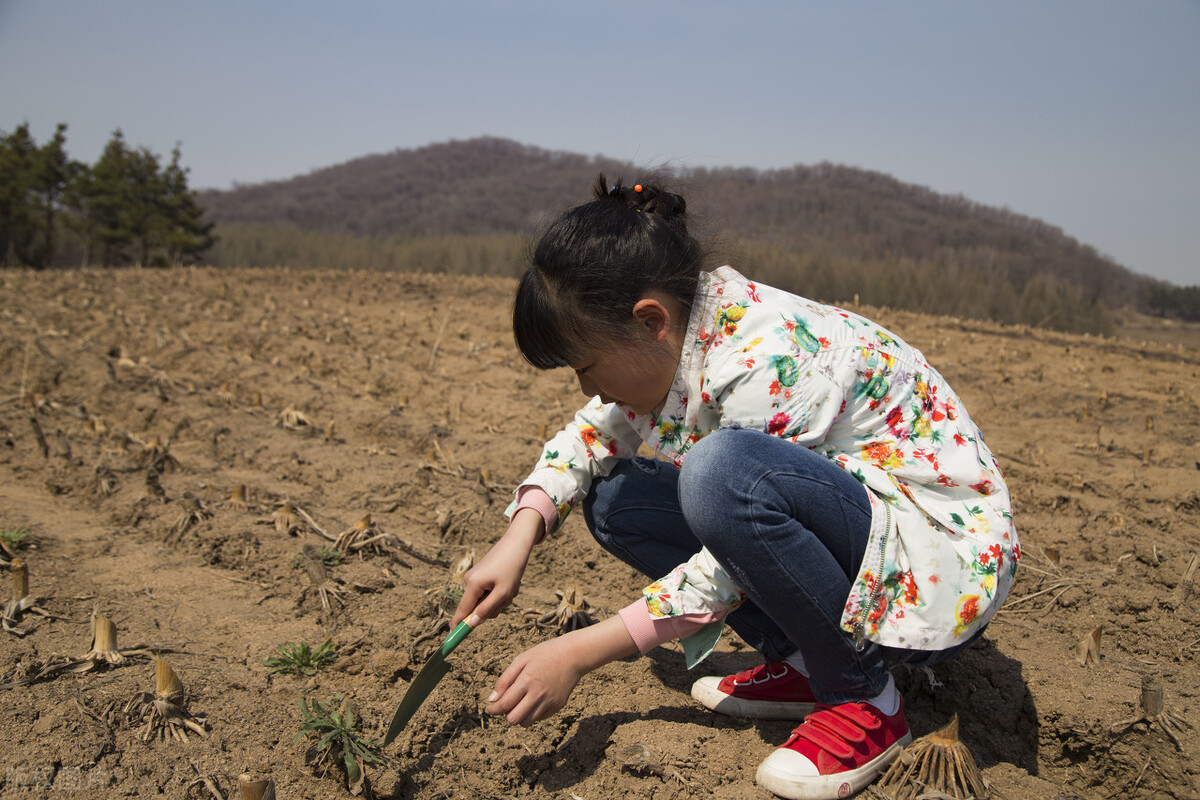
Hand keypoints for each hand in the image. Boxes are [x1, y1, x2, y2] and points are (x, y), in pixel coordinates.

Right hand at [451, 508, 542, 625]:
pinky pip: (489, 592)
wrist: (517, 543)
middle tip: (508, 594)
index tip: (451, 638)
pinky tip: (508, 580)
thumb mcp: (503, 592)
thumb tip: (472, 624)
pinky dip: (500, 591)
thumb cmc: (512, 567)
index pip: (463, 611)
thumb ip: (487, 609)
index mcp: (473, 585)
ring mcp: (475, 577)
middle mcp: (470, 581)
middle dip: (494, 606)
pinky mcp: (481, 575)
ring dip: (499, 598)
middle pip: (477, 607)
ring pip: (486, 600)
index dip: (458, 626)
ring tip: (509, 585)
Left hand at [485, 635, 583, 725]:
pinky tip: (534, 699)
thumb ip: (505, 680)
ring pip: (526, 722)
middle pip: (514, 719)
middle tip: (507, 704)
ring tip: (521, 701)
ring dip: (519, 715)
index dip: (493, 709)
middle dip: (506, 714)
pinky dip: (532, 713)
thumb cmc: (545, 654)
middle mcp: (538, 694)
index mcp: (527, 681)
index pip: (504, 705)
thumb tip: (492, 700)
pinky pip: (539, 718)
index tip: (488, 709)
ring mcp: (549, 702)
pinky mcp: (558, 706)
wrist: (574, 655)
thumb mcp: (522, 660)